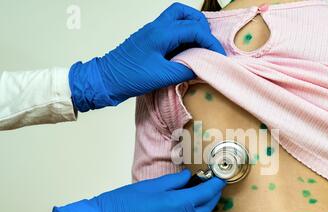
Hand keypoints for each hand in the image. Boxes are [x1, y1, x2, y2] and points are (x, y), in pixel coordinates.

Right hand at [52, 170, 225, 211]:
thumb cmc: (122, 203)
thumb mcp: (150, 186)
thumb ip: (174, 182)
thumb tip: (189, 178)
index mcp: (174, 205)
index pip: (204, 195)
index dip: (215, 186)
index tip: (220, 179)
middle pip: (203, 211)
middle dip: (211, 199)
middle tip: (212, 188)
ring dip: (194, 211)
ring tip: (192, 199)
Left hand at [69, 2, 224, 111]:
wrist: (106, 79)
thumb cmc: (130, 77)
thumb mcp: (162, 77)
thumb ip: (185, 71)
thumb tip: (202, 68)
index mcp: (161, 33)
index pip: (194, 29)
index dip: (210, 42)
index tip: (218, 56)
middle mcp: (157, 27)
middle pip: (187, 14)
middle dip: (203, 29)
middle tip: (209, 47)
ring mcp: (153, 30)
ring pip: (178, 17)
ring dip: (193, 28)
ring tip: (200, 48)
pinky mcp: (150, 38)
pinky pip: (171, 28)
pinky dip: (183, 35)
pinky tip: (186, 52)